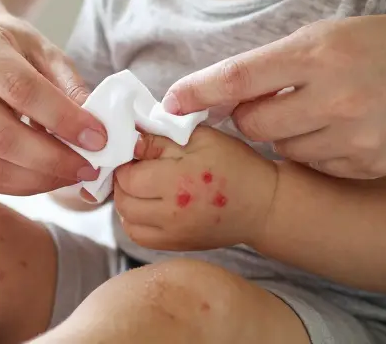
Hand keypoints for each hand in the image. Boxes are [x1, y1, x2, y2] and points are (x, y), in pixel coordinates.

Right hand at [0, 17, 107, 194]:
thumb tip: (96, 129)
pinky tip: (45, 177)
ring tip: (71, 175)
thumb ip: (68, 85)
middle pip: (1, 137)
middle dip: (53, 160)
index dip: (64, 119)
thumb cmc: (7, 47)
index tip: (98, 138)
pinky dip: (19, 185)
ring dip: (39, 180)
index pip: (22, 90)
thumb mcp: (41, 48)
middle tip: (89, 167)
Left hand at [112, 127, 277, 250]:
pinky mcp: (176, 246)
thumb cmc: (236, 166)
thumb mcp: (202, 139)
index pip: (127, 175)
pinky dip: (136, 221)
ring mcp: (173, 234)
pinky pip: (140, 237)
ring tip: (142, 186)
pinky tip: (148, 205)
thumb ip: (162, 138)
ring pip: (127, 221)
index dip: (127, 160)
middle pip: (123, 200)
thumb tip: (131, 140)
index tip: (137, 152)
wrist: (262, 205)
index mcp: (177, 182)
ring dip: (127, 202)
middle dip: (123, 181)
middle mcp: (171, 213)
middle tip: (137, 167)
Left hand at [162, 15, 385, 178]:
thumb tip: (226, 92)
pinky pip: (315, 165)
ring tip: (322, 108)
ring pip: (282, 148)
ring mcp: (353, 136)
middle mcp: (335, 95)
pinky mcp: (368, 165)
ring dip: (285, 134)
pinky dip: (317, 151)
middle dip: (248, 116)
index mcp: (321, 52)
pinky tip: (346, 128)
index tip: (168, 103)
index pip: (241, 76)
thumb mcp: (334, 34)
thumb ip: (281, 61)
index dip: (199, 92)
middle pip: (253, 124)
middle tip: (270, 101)